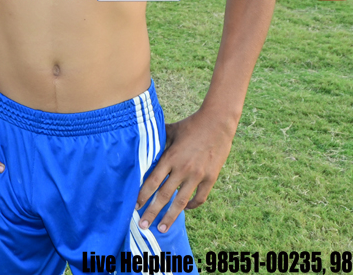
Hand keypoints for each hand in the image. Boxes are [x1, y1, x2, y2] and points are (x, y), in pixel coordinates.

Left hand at [135, 108, 235, 232]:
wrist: (217, 122)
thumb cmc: (190, 125)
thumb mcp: (170, 131)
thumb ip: (157, 142)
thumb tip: (141, 145)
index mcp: (170, 157)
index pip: (152, 181)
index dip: (142, 195)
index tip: (134, 206)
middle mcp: (182, 169)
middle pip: (164, 196)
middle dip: (151, 212)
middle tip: (142, 225)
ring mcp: (197, 175)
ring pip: (181, 202)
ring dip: (170, 217)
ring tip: (161, 229)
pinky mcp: (211, 178)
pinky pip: (200, 198)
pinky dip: (191, 206)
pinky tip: (185, 208)